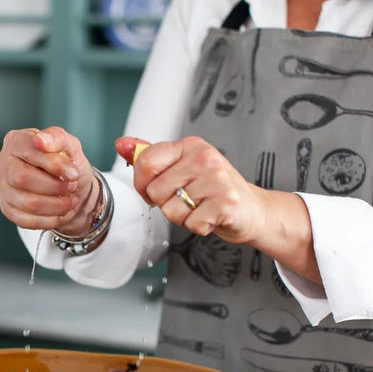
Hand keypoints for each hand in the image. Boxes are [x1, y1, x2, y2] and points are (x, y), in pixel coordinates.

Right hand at [0, 126, 95, 234]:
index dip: (54, 164)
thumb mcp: (69, 145)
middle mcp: (3, 163)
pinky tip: (61, 214)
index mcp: (16, 141)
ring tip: (70, 201)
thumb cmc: (66, 161)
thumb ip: (57, 137)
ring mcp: (3, 187)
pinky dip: (49, 220)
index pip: (29, 152)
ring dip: (55, 205)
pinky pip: (25, 220)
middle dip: (53, 186)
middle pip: (21, 178)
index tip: (74, 173)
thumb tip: (40, 141)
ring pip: (26, 202)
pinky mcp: (7, 208)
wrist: (69, 185)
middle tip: (72, 187)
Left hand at [116, 135, 319, 281]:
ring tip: (200, 207)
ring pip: (171, 210)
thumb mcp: (181, 166)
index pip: (145, 162)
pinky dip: (198, 227)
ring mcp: (217, 180)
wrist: (251, 209)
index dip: (143, 184)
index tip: (155, 190)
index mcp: (190, 146)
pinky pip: (190, 224)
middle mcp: (204, 158)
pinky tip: (211, 217)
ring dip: (182, 217)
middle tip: (187, 200)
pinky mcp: (226, 203)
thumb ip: (150, 155)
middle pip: (155, 191)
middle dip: (165, 204)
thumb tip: (121, 144)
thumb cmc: (212, 189)